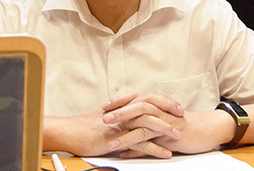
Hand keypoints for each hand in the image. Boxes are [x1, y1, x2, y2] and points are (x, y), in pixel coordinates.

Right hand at [43, 93, 182, 157]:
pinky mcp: (118, 137)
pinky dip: (154, 148)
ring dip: (165, 130)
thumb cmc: (86, 127)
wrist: (71, 132)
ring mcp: (121, 124)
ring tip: (178, 138)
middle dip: (169, 110)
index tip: (176, 106)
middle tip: (183, 116)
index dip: (163, 101)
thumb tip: (132, 114)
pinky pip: (140, 142)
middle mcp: (124, 111)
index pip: (147, 99)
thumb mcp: (107, 117)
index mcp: (123, 105)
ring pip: (148, 123)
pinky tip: (165, 153)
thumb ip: (121, 114)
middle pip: (151, 106)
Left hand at [102, 93, 234, 158]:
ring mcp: (164, 123)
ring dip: (124, 133)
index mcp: (157, 105)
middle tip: (102, 117)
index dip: (119, 101)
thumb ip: (149, 122)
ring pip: (141, 125)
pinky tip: (126, 154)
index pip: (134, 99)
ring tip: (110, 140)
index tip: (104, 106)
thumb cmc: (186, 125)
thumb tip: (131, 130)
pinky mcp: (169, 136)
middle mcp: (159, 111)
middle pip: (135, 107)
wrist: (208, 128)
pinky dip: (137, 148)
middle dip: (118, 112)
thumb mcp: (165, 121)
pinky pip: (151, 141)